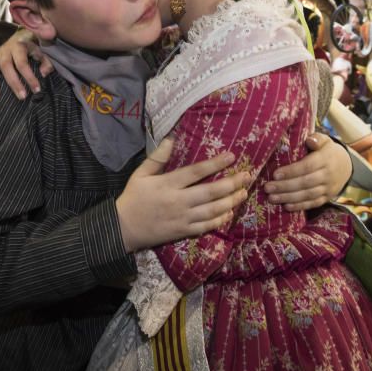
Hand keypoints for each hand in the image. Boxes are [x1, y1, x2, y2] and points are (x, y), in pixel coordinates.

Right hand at [0, 29, 54, 98]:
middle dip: (14, 83)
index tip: (37, 90)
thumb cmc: (32, 48)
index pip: (23, 63)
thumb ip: (45, 62)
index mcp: (18, 46)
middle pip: (7, 67)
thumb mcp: (41, 52)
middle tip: (22, 97)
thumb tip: (44, 73)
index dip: (29, 77)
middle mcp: (5, 50)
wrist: (19, 36)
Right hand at [116, 138, 250, 251]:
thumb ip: (157, 157)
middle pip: (211, 192)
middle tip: (247, 176)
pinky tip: (230, 213)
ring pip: (213, 210)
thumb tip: (171, 138)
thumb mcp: (140, 174)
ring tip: (244, 192)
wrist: (123, 227)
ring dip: (231, 201)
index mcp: (168, 184)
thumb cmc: (133, 197)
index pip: (196, 172)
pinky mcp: (183, 231)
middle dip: (232, 183)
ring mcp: (182, 218)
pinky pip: (206, 226)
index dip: (216, 164)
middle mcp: (178, 201)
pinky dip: (220, 220)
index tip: (232, 156)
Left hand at [265, 133, 351, 210]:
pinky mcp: (326, 198)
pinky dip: (299, 206)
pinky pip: (313, 204)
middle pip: (305, 182)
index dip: (291, 171)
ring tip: (271, 198)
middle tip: (267, 187)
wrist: (346, 166)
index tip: (275, 174)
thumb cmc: (328, 151)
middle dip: (285, 186)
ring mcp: (328, 188)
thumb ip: (317, 139)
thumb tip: (309, 140)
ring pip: (307, 195)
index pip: (307, 166)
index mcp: (325, 159)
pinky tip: (286, 206)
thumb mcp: (325, 141)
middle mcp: (327, 175)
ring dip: (288, 198)